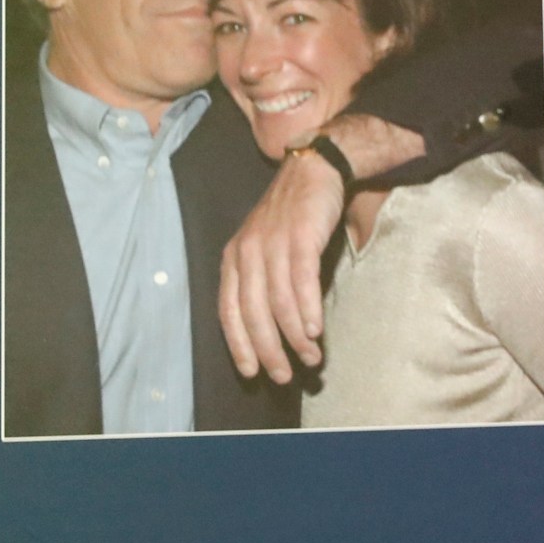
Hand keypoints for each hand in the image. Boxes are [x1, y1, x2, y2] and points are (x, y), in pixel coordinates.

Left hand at [218, 148, 343, 382]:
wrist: (315, 167)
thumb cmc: (293, 212)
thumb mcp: (266, 244)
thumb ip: (264, 279)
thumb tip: (275, 324)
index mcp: (234, 257)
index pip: (228, 310)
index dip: (239, 344)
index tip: (252, 371)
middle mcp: (247, 252)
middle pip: (252, 312)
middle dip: (267, 349)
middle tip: (283, 375)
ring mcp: (273, 244)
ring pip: (278, 302)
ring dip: (294, 336)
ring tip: (310, 358)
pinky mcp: (300, 236)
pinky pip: (300, 281)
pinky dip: (306, 309)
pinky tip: (314, 329)